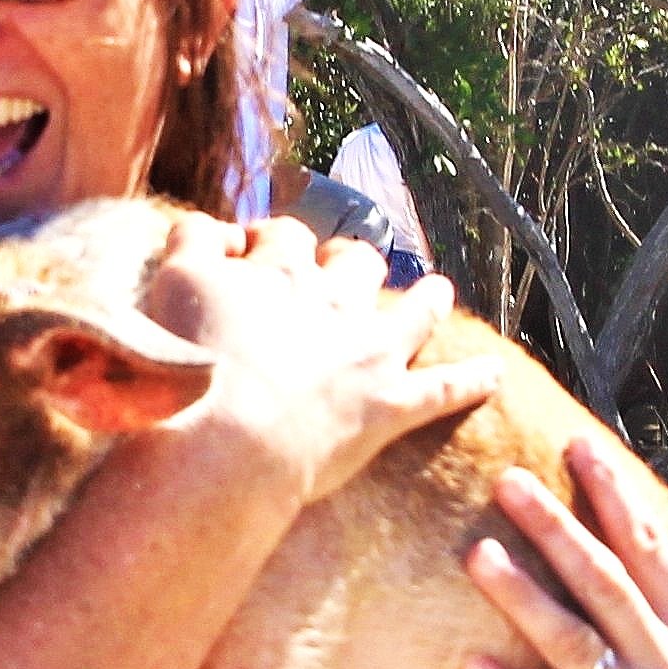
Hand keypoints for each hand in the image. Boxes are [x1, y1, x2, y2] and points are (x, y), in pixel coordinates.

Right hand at [144, 212, 499, 503]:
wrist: (229, 438)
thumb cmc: (189, 362)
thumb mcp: (171, 281)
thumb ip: (192, 240)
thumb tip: (218, 230)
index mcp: (279, 270)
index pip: (283, 235)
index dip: (270, 240)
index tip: (254, 254)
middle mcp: (331, 300)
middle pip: (353, 262)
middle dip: (348, 261)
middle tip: (339, 270)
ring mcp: (367, 352)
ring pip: (413, 311)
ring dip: (426, 299)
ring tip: (437, 291)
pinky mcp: (387, 407)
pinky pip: (444, 389)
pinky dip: (472, 380)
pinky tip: (495, 374)